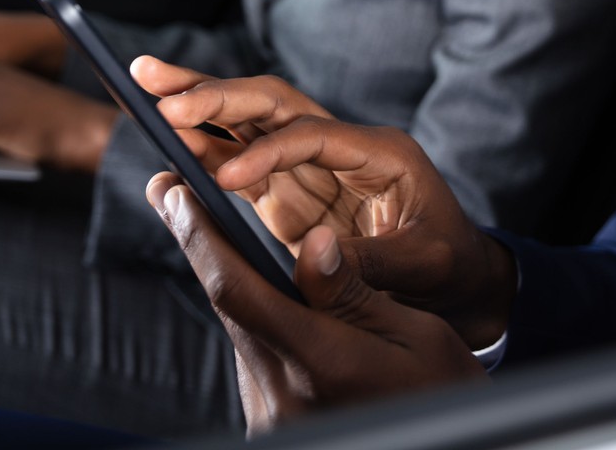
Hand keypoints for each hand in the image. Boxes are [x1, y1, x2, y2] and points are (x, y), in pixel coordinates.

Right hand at [132, 57, 515, 346]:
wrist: (457, 277)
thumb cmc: (446, 267)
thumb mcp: (420, 266)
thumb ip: (367, 262)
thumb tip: (313, 259)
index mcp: (379, 153)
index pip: (311, 135)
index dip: (266, 152)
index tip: (226, 179)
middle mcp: (341, 145)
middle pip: (273, 104)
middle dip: (215, 93)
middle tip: (157, 86)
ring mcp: (311, 164)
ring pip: (249, 121)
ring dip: (198, 104)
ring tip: (143, 85)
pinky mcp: (289, 189)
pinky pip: (239, 160)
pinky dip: (202, 149)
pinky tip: (164, 140)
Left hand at [154, 178, 488, 431]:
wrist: (437, 449)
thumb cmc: (441, 392)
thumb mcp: (417, 333)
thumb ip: (353, 290)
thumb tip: (313, 240)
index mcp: (323, 362)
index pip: (239, 291)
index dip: (201, 237)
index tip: (178, 192)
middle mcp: (284, 395)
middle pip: (225, 307)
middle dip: (200, 246)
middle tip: (174, 192)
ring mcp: (273, 414)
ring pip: (235, 330)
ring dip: (225, 280)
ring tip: (210, 226)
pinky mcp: (271, 422)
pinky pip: (251, 356)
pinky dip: (250, 316)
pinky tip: (256, 287)